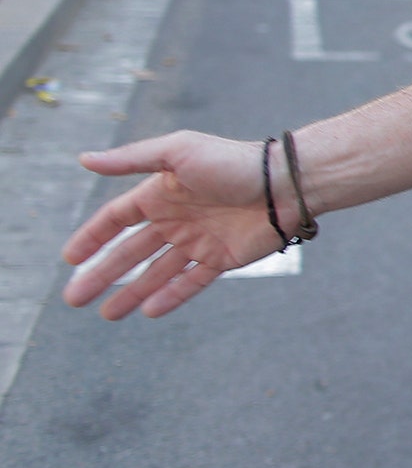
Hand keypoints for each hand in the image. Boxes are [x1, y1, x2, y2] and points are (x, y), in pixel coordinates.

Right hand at [63, 132, 290, 319]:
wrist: (286, 184)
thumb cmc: (233, 162)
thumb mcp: (178, 152)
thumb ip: (132, 159)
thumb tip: (84, 159)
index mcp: (162, 193)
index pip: (116, 219)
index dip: (92, 237)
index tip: (70, 260)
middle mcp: (177, 218)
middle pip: (130, 251)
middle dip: (102, 275)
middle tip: (74, 299)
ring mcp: (199, 240)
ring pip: (157, 272)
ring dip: (131, 292)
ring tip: (107, 314)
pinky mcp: (223, 258)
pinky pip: (191, 282)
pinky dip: (170, 297)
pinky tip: (148, 311)